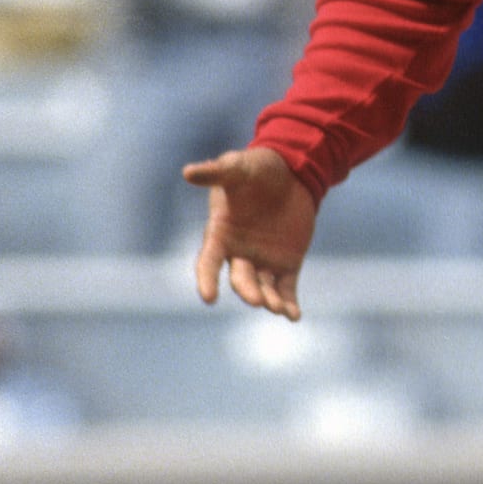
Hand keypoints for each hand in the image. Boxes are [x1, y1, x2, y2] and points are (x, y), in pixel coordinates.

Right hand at [184, 147, 316, 318]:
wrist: (291, 172)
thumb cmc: (257, 169)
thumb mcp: (238, 167)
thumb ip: (216, 172)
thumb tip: (188, 172)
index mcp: (220, 234)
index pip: (208, 262)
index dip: (206, 280)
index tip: (208, 297)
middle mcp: (239, 254)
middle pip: (240, 279)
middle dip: (247, 290)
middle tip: (256, 300)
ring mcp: (263, 261)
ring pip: (263, 288)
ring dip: (269, 300)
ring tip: (278, 308)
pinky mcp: (287, 264)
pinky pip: (286, 288)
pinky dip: (289, 303)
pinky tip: (294, 315)